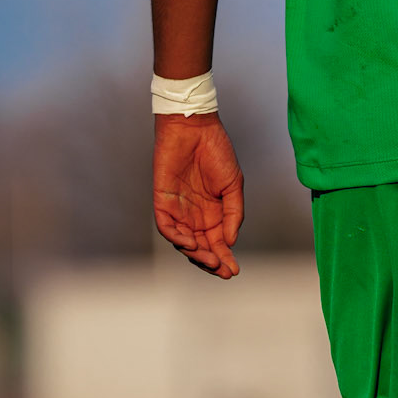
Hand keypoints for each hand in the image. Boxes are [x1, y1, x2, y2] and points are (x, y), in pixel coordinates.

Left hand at [153, 114, 243, 278]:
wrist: (195, 127)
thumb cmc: (216, 151)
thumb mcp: (234, 185)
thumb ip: (233, 214)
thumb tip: (230, 241)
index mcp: (214, 212)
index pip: (217, 242)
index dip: (224, 258)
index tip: (234, 270)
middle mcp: (195, 214)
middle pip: (200, 247)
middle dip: (211, 261)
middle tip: (223, 270)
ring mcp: (178, 209)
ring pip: (184, 241)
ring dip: (196, 254)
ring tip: (210, 260)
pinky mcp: (163, 201)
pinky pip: (167, 226)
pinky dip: (177, 238)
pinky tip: (192, 243)